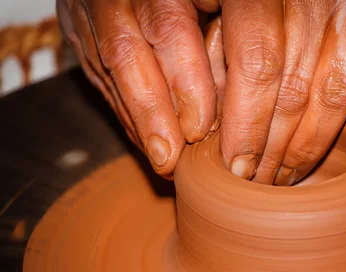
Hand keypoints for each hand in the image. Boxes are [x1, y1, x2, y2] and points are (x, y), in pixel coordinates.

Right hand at [57, 0, 224, 177]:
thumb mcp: (223, 6)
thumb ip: (224, 31)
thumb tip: (245, 92)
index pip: (168, 27)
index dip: (186, 80)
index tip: (203, 128)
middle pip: (128, 50)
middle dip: (152, 110)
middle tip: (172, 158)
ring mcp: (90, 6)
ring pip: (108, 66)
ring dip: (136, 118)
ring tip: (161, 159)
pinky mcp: (76, 25)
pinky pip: (98, 71)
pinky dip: (124, 109)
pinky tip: (145, 138)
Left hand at [219, 0, 345, 184]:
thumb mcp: (209, 9)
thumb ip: (202, 53)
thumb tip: (201, 122)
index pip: (256, 67)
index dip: (245, 125)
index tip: (234, 167)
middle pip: (293, 89)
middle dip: (272, 148)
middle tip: (256, 184)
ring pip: (334, 90)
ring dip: (311, 144)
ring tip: (288, 178)